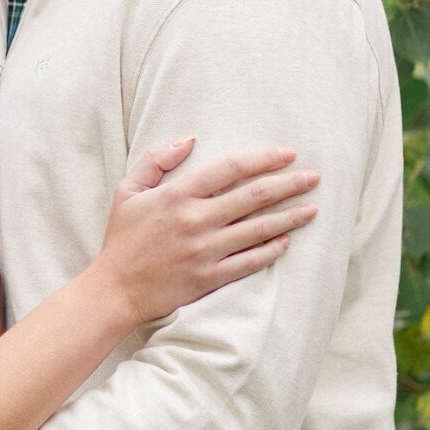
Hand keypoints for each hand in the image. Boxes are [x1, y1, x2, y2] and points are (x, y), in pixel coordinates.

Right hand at [96, 137, 318, 326]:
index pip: (230, 169)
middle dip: (289, 183)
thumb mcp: (128, 190)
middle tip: (313, 177)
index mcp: (177, 196)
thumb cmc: (122, 238)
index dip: (262, 159)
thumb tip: (189, 139)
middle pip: (254, 196)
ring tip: (313, 208)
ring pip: (259, 229)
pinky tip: (287, 241)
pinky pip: (251, 262)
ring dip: (290, 217)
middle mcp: (196, 221)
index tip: (287, 153)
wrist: (116, 289)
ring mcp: (206, 251)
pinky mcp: (211, 277)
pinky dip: (272, 250)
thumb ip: (155, 160)